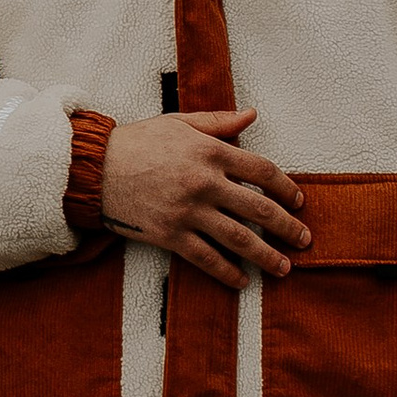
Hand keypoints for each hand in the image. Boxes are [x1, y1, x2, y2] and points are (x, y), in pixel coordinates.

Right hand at [100, 109, 309, 283]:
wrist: (93, 169)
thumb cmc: (137, 142)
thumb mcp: (178, 123)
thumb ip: (218, 121)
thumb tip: (252, 115)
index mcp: (210, 151)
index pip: (262, 171)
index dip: (286, 188)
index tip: (299, 201)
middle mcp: (204, 183)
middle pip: (259, 209)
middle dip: (287, 227)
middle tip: (304, 240)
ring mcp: (188, 212)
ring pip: (239, 239)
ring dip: (267, 256)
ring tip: (284, 268)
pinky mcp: (170, 235)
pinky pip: (207, 259)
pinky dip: (228, 272)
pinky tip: (242, 281)